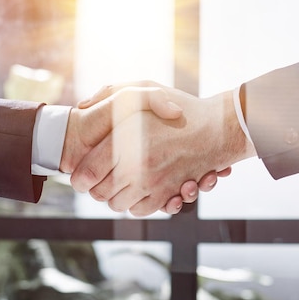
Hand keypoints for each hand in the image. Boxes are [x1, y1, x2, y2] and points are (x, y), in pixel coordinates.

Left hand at [72, 83, 255, 216]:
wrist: (219, 127)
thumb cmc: (181, 106)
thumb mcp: (143, 89)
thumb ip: (110, 93)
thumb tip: (83, 106)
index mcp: (125, 139)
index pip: (86, 172)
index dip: (79, 177)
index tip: (81, 175)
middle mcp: (136, 165)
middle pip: (99, 193)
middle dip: (96, 188)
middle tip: (100, 178)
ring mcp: (152, 183)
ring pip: (118, 204)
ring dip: (116, 196)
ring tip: (121, 182)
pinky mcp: (166, 195)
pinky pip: (140, 210)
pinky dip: (136, 204)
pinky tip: (139, 188)